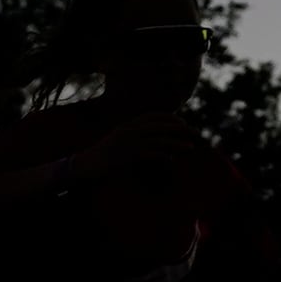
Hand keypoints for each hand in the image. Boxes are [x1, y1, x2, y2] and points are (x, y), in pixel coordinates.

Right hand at [59, 113, 206, 184]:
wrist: (85, 165)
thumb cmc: (105, 156)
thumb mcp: (121, 143)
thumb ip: (137, 139)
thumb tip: (158, 143)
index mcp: (127, 125)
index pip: (152, 116)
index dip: (169, 118)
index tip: (183, 124)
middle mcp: (128, 130)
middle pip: (158, 126)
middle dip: (178, 129)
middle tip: (195, 133)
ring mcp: (126, 143)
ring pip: (156, 140)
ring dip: (175, 143)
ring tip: (190, 147)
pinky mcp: (124, 156)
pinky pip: (147, 154)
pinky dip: (161, 156)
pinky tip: (171, 160)